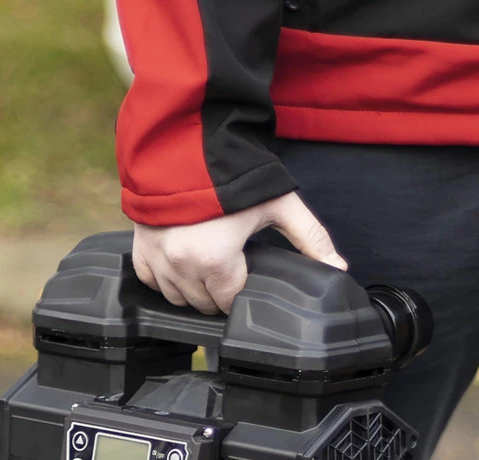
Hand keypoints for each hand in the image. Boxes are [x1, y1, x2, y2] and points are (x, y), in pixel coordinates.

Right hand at [132, 192, 346, 314]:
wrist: (186, 137)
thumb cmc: (233, 171)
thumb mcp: (279, 204)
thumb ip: (311, 238)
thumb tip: (339, 269)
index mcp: (216, 260)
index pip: (230, 303)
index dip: (243, 292)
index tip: (246, 274)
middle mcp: (182, 264)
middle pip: (205, 303)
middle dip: (220, 292)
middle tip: (231, 267)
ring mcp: (157, 256)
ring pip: (177, 298)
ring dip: (193, 289)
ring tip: (208, 265)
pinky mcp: (139, 245)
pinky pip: (150, 281)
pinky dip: (164, 278)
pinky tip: (180, 264)